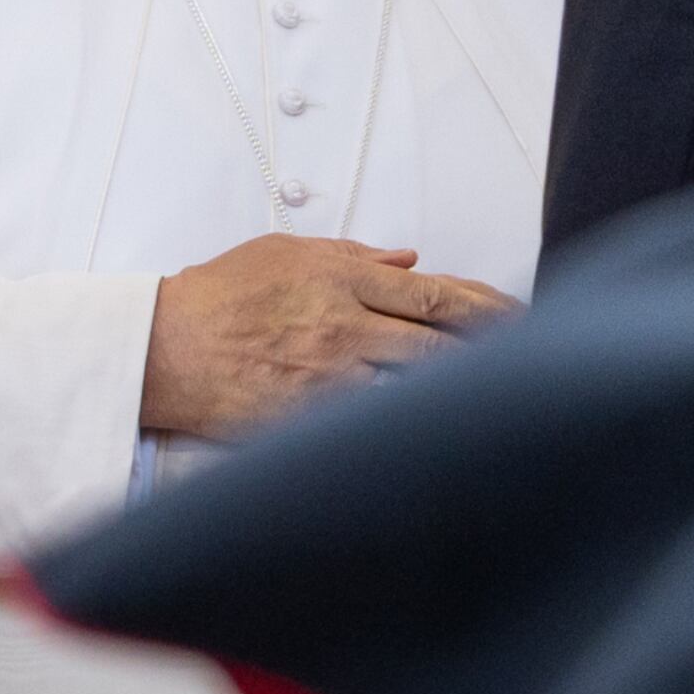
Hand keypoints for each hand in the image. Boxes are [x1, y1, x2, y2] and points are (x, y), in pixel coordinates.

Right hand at [139, 236, 517, 441]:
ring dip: (452, 398)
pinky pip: (370, 428)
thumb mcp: (284, 253)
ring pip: (412, 391)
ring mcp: (328, 378)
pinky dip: (403, 431)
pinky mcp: (309, 420)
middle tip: (531, 367)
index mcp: (340, 279)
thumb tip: (410, 261)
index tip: (523, 319)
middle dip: (488, 357)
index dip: (486, 309)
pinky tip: (434, 440)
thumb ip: (353, 256)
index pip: (433, 295)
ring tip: (497, 406)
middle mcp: (342, 327)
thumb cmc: (218, 296)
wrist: (161, 348)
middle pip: (437, 347)